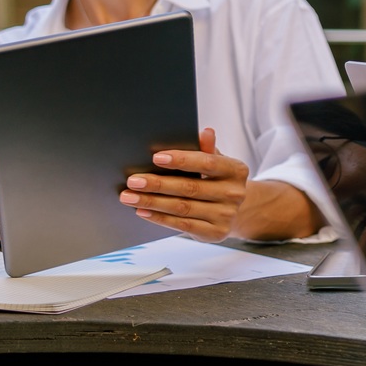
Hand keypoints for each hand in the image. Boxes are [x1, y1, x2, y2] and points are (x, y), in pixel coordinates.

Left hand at [120, 128, 248, 241]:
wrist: (235, 211)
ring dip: (152, 202)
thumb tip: (206, 132)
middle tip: (133, 181)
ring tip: (130, 197)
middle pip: (190, 187)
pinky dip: (160, 218)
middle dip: (158, 184)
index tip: (156, 158)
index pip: (207, 163)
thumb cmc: (218, 181)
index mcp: (236, 170)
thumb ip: (208, 149)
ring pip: (182, 207)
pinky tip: (143, 211)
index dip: (182, 160)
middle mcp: (234, 193)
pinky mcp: (216, 233)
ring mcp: (226, 215)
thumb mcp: (217, 163)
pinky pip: (183, 225)